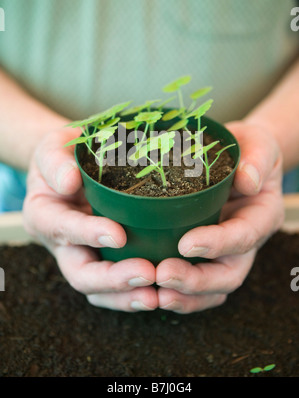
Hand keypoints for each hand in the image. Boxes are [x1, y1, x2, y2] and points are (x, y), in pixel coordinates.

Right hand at [23, 127, 157, 311]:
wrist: (74, 165)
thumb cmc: (64, 154)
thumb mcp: (53, 147)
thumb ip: (55, 161)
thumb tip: (69, 183)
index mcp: (44, 214)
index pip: (62, 228)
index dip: (88, 234)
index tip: (118, 235)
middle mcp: (61, 243)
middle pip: (79, 273)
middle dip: (113, 279)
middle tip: (147, 273)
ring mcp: (83, 255)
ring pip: (98, 290)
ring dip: (126, 296)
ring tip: (156, 296)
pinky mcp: (104, 259)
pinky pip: (115, 287)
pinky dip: (134, 293)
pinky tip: (159, 293)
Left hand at [156, 121, 283, 312]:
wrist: (237, 157)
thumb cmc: (248, 149)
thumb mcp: (259, 144)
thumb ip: (258, 158)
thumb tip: (247, 181)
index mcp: (261, 215)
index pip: (243, 236)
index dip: (217, 244)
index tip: (186, 244)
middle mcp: (245, 241)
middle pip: (228, 274)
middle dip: (197, 281)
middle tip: (163, 274)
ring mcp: (224, 251)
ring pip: (212, 288)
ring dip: (184, 295)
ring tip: (155, 292)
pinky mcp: (204, 254)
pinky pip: (195, 284)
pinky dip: (177, 292)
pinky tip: (151, 290)